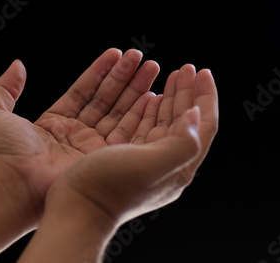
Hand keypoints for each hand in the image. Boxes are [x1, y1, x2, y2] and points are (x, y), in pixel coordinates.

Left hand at [0, 49, 159, 223]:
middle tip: (140, 57)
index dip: (100, 71)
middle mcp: (76, 133)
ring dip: (136, 89)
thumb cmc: (1, 153)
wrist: (12, 186)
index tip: (116, 53)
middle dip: (124, 76)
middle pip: (106, 99)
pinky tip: (150, 94)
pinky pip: (125, 131)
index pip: (84, 90)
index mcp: (55, 122)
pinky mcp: (102, 158)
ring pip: (119, 112)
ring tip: (151, 67)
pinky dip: (138, 113)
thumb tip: (18, 64)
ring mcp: (91, 147)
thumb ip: (6, 87)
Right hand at [44, 64, 218, 224]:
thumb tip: (197, 115)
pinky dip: (144, 107)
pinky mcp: (121, 155)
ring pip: (160, 120)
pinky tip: (147, 96)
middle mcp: (161, 163)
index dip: (205, 97)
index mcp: (176, 166)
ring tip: (168, 74)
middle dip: (186, 92)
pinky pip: (139, 125)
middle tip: (185, 69)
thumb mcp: (150, 165)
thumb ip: (181, 143)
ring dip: (167, 96)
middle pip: (182, 120)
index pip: (201, 126)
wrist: (74, 209)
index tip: (201, 72)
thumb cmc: (108, 188)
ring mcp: (140, 158)